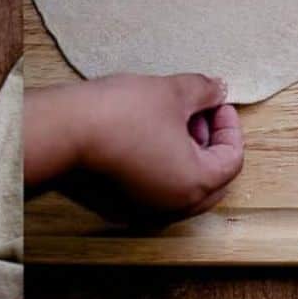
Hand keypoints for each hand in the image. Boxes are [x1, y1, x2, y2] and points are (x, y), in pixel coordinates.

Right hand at [25, 73, 242, 225]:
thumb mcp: (172, 92)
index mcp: (195, 184)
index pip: (232, 158)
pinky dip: (164, 167)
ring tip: (173, 120)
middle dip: (211, 143)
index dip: (229, 126)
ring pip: (184, 186)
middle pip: (212, 179)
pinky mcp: (122, 203)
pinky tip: (151, 136)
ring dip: (188, 155)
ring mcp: (146, 208)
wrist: (65, 129)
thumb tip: (219, 90)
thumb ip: (204, 92)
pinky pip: (158, 189)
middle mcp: (174, 206)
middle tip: (199, 113)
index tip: (216, 102)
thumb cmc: (121, 113)